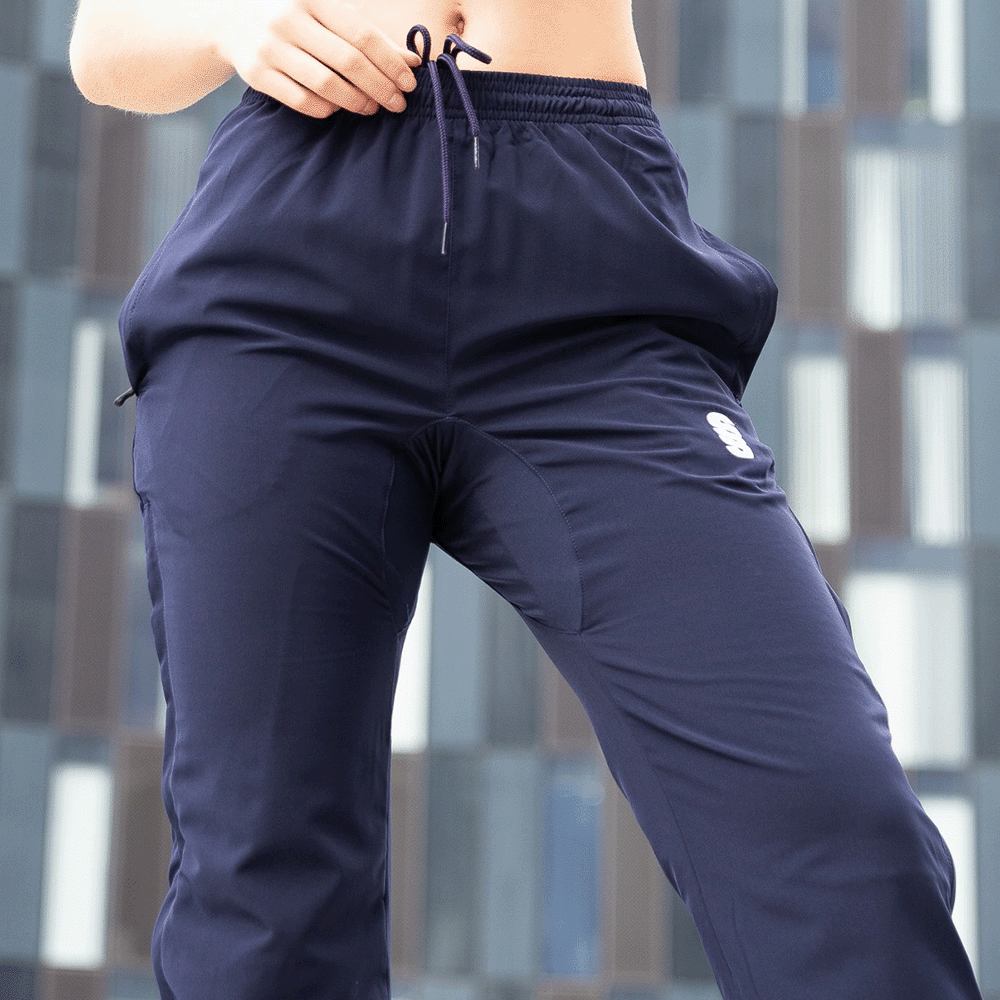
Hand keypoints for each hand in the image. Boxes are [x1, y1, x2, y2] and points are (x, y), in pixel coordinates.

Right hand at [214, 0, 421, 117]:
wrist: (230, 17)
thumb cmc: (294, 15)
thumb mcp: (327, 12)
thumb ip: (367, 35)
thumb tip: (411, 62)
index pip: (362, 35)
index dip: (390, 62)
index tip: (409, 83)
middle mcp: (288, 19)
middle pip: (348, 62)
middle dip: (380, 87)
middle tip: (398, 104)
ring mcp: (270, 47)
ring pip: (327, 85)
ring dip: (357, 102)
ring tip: (373, 108)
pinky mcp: (257, 74)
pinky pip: (303, 101)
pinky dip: (328, 109)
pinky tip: (340, 108)